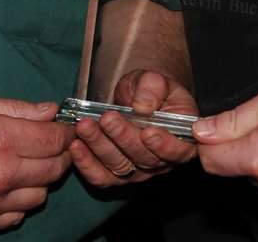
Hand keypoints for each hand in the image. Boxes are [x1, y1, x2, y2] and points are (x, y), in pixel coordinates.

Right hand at [0, 93, 73, 229]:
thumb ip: (16, 108)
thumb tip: (51, 111)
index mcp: (0, 139)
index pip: (54, 139)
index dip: (65, 132)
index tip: (65, 128)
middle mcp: (1, 175)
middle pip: (54, 169)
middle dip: (60, 155)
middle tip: (52, 145)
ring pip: (40, 196)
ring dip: (41, 180)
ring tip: (27, 165)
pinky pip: (16, 218)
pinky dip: (19, 203)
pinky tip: (7, 187)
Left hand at [71, 69, 198, 186]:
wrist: (135, 97)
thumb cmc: (150, 90)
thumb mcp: (154, 80)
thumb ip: (153, 87)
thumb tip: (143, 106)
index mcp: (181, 139)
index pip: (178, 150)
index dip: (164, 144)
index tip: (148, 131)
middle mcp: (162, 161)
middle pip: (144, 158)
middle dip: (123, 137)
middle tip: (107, 119)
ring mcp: (138, 171)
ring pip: (120, 166)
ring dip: (100, 146)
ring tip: (85, 126)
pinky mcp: (115, 176)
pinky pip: (101, 177)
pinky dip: (87, 164)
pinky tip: (76, 146)